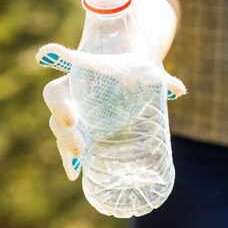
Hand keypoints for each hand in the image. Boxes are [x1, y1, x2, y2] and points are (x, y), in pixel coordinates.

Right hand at [36, 43, 185, 180]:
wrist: (127, 73)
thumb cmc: (135, 68)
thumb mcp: (149, 71)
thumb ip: (163, 80)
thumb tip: (181, 91)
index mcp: (84, 70)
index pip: (67, 61)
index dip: (54, 57)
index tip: (46, 55)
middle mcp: (73, 91)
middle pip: (58, 103)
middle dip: (63, 119)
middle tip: (76, 132)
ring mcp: (75, 112)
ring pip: (60, 127)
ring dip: (65, 143)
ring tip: (76, 159)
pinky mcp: (82, 129)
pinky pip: (70, 144)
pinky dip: (71, 159)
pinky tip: (74, 173)